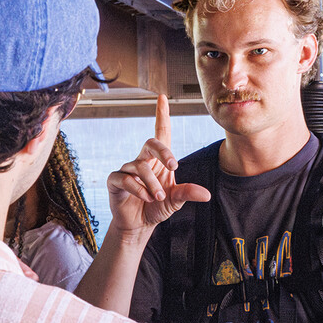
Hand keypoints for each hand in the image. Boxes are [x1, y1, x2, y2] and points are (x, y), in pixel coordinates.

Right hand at [105, 95, 210, 236]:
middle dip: (163, 152)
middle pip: (150, 143)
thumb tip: (206, 194)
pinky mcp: (115, 181)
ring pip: (140, 167)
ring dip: (152, 183)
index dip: (161, 115)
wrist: (139, 224)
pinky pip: (125, 179)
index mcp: (159, 160)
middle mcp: (143, 160)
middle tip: (174, 166)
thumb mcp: (176, 200)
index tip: (163, 97)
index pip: (160, 133)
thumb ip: (188, 193)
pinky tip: (145, 197)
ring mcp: (127, 169)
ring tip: (158, 197)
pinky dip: (138, 189)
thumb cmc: (157, 206)